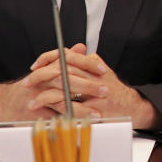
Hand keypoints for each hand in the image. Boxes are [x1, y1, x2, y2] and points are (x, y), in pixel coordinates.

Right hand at [0, 44, 101, 121]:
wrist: (10, 101)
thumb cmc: (34, 85)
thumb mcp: (51, 68)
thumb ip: (67, 59)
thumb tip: (81, 47)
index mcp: (51, 66)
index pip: (70, 60)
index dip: (87, 64)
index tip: (102, 70)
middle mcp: (45, 76)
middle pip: (68, 76)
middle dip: (88, 84)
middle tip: (104, 89)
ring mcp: (41, 91)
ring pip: (63, 93)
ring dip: (82, 102)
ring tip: (98, 107)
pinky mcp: (39, 106)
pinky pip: (58, 108)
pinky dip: (74, 112)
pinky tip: (86, 116)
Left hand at [29, 47, 161, 128]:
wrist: (134, 107)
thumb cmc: (117, 91)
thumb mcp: (103, 72)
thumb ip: (88, 61)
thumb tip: (75, 49)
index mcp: (94, 65)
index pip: (67, 55)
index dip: (48, 58)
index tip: (35, 66)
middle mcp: (95, 76)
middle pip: (62, 71)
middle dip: (40, 77)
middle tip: (27, 83)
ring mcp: (95, 92)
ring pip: (64, 89)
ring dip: (45, 96)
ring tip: (32, 102)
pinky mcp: (95, 108)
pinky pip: (72, 107)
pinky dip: (57, 108)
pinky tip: (47, 111)